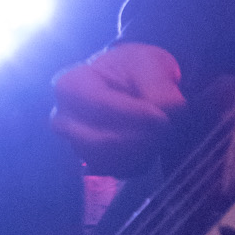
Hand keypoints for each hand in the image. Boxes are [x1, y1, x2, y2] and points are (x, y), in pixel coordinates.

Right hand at [50, 42, 186, 174]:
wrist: (133, 82)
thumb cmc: (135, 68)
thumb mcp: (149, 64)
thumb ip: (158, 86)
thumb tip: (169, 111)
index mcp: (70, 85)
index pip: (101, 106)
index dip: (134, 114)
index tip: (163, 117)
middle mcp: (65, 119)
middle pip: (102, 141)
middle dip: (140, 137)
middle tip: (168, 127)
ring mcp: (77, 144)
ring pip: (112, 160)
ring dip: (143, 150)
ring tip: (163, 132)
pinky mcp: (94, 162)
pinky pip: (120, 170)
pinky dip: (142, 160)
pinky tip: (153, 141)